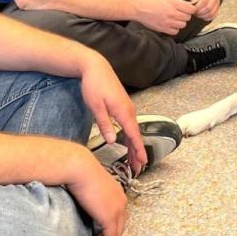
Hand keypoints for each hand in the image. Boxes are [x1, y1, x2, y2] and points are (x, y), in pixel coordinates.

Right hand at [66, 149, 128, 235]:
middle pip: (121, 224)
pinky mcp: (109, 218)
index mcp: (118, 192)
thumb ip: (96, 196)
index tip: (104, 229)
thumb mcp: (93, 184)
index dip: (113, 224)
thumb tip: (90, 202)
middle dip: (113, 233)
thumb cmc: (82, 172)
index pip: (120, 214)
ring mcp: (117, 210)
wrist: (81, 168)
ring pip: (118, 232)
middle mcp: (121, 201)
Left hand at [79, 52, 147, 173]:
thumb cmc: (93, 85)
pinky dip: (130, 135)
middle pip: (136, 135)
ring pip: (133, 130)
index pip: (134, 135)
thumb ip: (105, 124)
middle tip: (137, 168)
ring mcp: (127, 107)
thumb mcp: (96, 107)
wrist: (95, 67)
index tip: (143, 162)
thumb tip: (113, 141)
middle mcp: (129, 110)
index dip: (138, 150)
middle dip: (137, 152)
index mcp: (123, 112)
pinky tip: (127, 142)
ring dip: (134, 145)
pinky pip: (129, 124)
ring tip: (133, 159)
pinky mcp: (123, 105)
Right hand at [133, 0, 197, 34]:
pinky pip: (176, 31)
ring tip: (175, 19)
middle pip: (188, 18)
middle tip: (181, 13)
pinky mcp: (163, 29)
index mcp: (173, 3)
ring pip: (183, 25)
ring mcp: (168, 22)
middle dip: (186, 15)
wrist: (139, 8)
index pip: (191, 9)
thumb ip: (178, 2)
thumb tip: (188, 6)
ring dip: (181, 22)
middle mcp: (172, 13)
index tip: (189, 9)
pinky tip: (171, 24)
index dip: (191, 9)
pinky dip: (175, 29)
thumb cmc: (151, 0)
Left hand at [184, 0, 219, 20]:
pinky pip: (214, 15)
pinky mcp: (218, 6)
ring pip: (212, 13)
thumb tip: (195, 5)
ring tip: (197, 14)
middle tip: (194, 12)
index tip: (192, 9)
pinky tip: (202, 16)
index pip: (204, 2)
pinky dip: (208, 17)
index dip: (197, 8)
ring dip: (203, 16)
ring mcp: (217, 1)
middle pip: (208, 8)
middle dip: (200, 13)